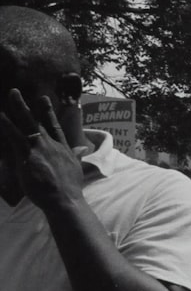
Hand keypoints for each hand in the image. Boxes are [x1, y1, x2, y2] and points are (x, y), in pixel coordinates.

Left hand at [0, 90, 84, 211]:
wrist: (65, 199)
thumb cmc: (70, 188)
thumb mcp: (77, 168)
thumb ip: (76, 156)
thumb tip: (82, 149)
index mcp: (63, 148)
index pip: (54, 126)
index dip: (48, 112)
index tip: (44, 99)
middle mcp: (51, 144)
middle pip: (39, 121)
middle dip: (27, 105)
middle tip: (16, 92)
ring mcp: (40, 148)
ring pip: (27, 124)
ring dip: (18, 108)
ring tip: (12, 94)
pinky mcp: (28, 155)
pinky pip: (15, 136)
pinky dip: (7, 125)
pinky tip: (0, 116)